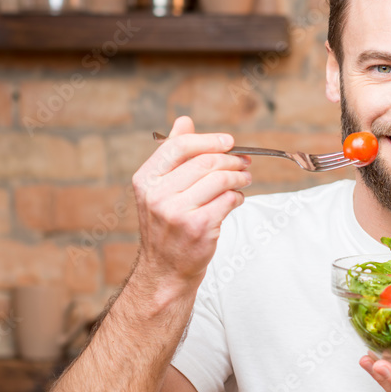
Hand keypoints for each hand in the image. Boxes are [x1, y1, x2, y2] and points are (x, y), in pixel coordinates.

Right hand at [130, 116, 250, 291]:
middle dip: (231, 159)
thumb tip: (184, 121)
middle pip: (205, 162)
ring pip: (220, 180)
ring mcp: (177, 212)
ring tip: (245, 178)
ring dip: (239, 176)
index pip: (179, 146)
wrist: (165, 270)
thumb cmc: (167, 227)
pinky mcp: (198, 227)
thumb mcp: (159, 189)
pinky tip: (237, 199)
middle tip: (245, 162)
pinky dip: (238, 196)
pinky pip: (228, 200)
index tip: (229, 142)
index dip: (209, 140)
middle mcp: (157, 195)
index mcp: (146, 180)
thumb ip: (172, 155)